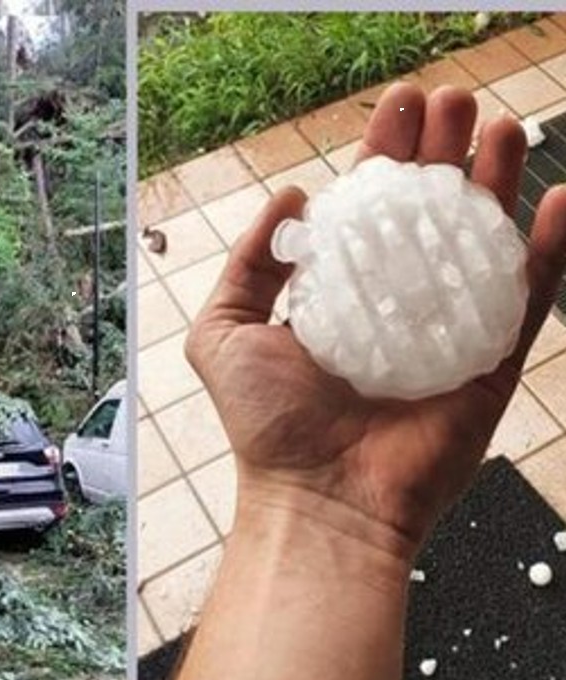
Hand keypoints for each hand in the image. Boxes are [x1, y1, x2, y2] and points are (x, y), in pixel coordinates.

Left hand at [185, 83, 565, 563]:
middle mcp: (396, 303)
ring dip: (495, 180)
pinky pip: (529, 298)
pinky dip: (549, 249)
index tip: (399, 103)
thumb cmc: (265, 424)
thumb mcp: (224, 331)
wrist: (318, 500)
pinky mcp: (490, 364)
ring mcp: (448, 330)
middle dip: (441, 151)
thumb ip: (247, 264)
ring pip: (483, 240)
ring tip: (500, 126)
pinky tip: (557, 197)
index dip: (384, 153)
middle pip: (430, 211)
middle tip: (452, 101)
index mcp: (340, 292)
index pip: (369, 208)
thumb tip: (289, 194)